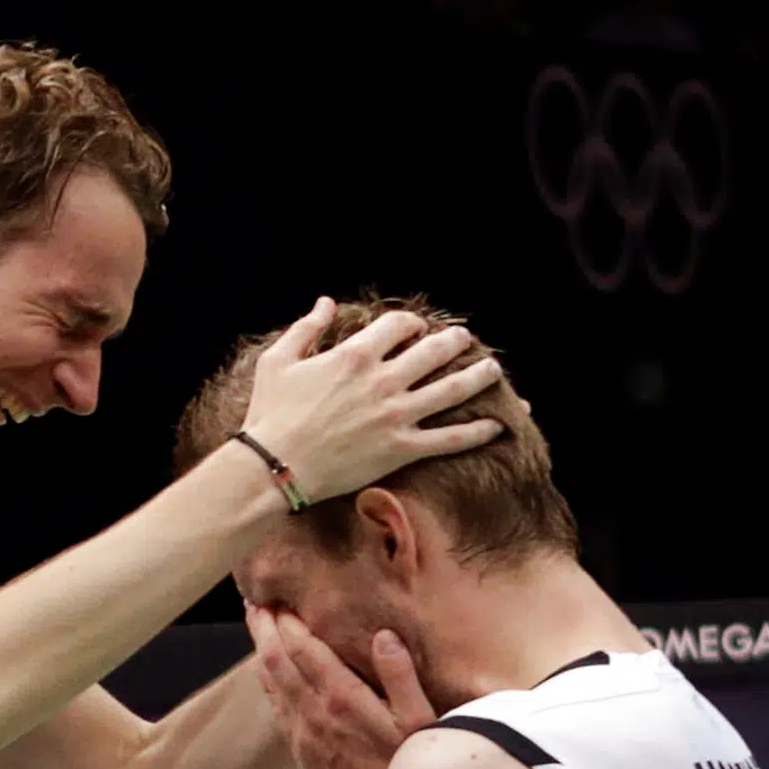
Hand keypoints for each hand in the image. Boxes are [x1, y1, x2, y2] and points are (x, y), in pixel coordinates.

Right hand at [239, 298, 504, 503]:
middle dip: (454, 341)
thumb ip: (307, 328)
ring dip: (478, 376)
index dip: (412, 322)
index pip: (400, 324)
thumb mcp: (278, 360)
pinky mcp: (402, 449)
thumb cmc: (270, 413)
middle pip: (435, 351)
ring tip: (492, 370)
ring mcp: (397, 415)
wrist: (273, 466)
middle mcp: (384, 380)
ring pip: (453, 389)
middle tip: (462, 340)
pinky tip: (497, 425)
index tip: (415, 328)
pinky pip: (450, 438)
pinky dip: (477, 431)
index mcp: (356, 355)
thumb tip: (325, 303)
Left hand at [246, 607, 435, 768]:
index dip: (288, 620)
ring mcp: (303, 733)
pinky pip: (275, 705)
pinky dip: (267, 678)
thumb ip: (401, 678)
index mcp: (342, 700)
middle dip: (264, 626)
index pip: (304, 648)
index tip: (279, 596)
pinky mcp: (300, 751)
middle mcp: (314, 713)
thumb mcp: (420, 726)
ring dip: (260, 648)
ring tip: (254, 622)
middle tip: (253, 599)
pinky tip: (267, 669)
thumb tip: (383, 636)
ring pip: (270, 681)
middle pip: (277, 659)